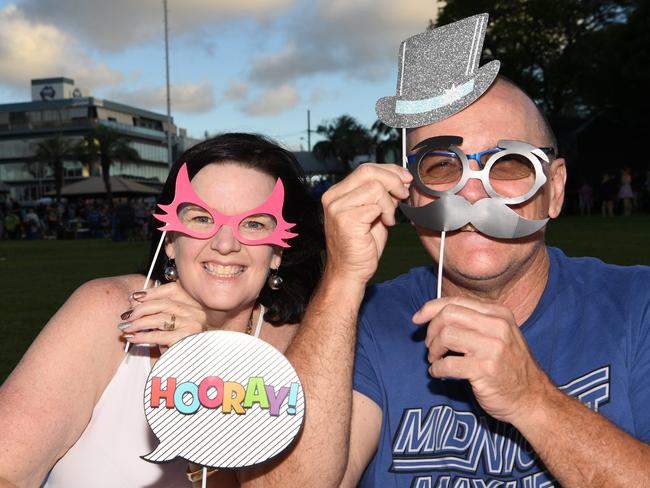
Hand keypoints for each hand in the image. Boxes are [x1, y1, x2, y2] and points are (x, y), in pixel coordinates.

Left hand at [118, 281, 207, 349]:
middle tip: (126, 316)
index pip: (173, 289)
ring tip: (126, 328)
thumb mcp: (168, 325)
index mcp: (193, 305)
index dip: (152, 291)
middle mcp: (196, 313)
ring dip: (139, 323)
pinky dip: (142, 336)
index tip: (134, 297)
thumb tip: (134, 301)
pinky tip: (132, 337)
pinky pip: (158, 335)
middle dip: (141, 308)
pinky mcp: (186, 339)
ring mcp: (193, 325)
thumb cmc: (177, 345)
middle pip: (164, 303)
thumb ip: (156, 312)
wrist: (189, 368)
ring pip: (160, 318)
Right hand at [321, 163, 410, 284]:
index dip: (390, 171)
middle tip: (403, 193)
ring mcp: (337, 208)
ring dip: (389, 202)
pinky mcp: (345, 219)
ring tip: (389, 217)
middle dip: (393, 180)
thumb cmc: (361, 246)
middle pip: (368, 171)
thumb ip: (382, 195)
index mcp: (338, 192)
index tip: (405, 178)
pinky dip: (386, 213)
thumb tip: (400, 180)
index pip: (366, 169)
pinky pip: (375, 205)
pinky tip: (386, 223)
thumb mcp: (374, 213)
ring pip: (374, 187)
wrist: (350, 271)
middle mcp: (333, 197)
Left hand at [413, 296, 552, 424]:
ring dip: (433, 350)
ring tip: (436, 359)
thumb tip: (435, 314)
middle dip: (431, 330)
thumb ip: (473, 322)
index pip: (456, 302)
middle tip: (431, 346)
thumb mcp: (499, 335)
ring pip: (446, 336)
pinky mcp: (485, 369)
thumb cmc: (509, 367)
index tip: (417, 319)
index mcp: (498, 314)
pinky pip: (447, 363)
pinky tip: (439, 373)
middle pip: (448, 315)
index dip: (431, 308)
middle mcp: (497, 326)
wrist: (532, 399)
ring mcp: (493, 348)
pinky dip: (437, 369)